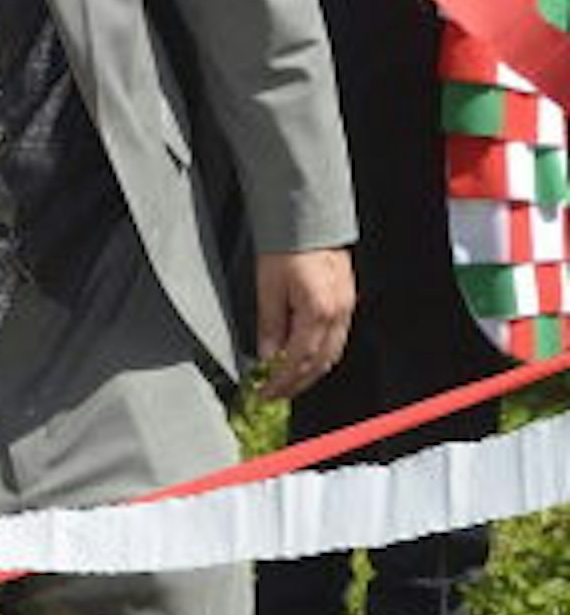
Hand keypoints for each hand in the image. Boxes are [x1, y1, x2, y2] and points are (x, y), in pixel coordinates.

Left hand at [253, 247, 354, 399]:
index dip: (282, 381)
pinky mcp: (347, 301)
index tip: (266, 392)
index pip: (299, 360)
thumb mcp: (268, 287)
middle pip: (320, 363)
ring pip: (332, 354)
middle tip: (276, 394)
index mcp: (317, 310)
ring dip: (311, 372)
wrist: (308, 221)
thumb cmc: (288, 246)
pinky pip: (337, 339)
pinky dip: (321, 355)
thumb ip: (270, 325)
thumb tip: (267, 355)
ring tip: (288, 381)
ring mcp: (347, 307)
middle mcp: (338, 312)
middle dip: (297, 383)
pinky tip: (305, 358)